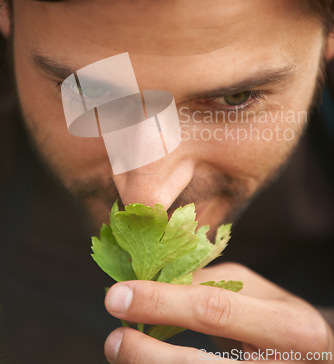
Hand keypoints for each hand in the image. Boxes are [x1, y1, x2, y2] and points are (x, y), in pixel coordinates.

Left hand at [104, 263, 333, 362]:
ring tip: (120, 348)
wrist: (319, 360)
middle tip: (112, 336)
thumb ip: (208, 285)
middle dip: (145, 353)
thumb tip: (152, 282)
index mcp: (287, 327)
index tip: (117, 294)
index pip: (213, 310)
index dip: (161, 302)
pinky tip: (148, 361)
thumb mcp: (254, 290)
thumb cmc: (280, 315)